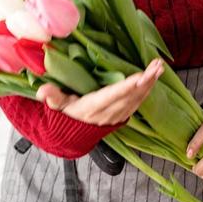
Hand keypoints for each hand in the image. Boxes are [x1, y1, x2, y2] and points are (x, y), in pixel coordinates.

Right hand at [35, 58, 164, 126]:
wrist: (74, 135)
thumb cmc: (67, 113)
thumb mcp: (58, 106)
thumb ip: (52, 97)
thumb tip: (43, 91)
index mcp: (93, 107)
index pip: (112, 96)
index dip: (126, 87)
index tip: (139, 77)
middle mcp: (108, 112)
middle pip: (130, 96)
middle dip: (145, 81)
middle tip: (157, 66)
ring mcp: (118, 114)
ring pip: (138, 99)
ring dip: (150, 83)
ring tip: (159, 68)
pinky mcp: (123, 114)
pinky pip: (138, 102)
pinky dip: (147, 90)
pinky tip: (154, 79)